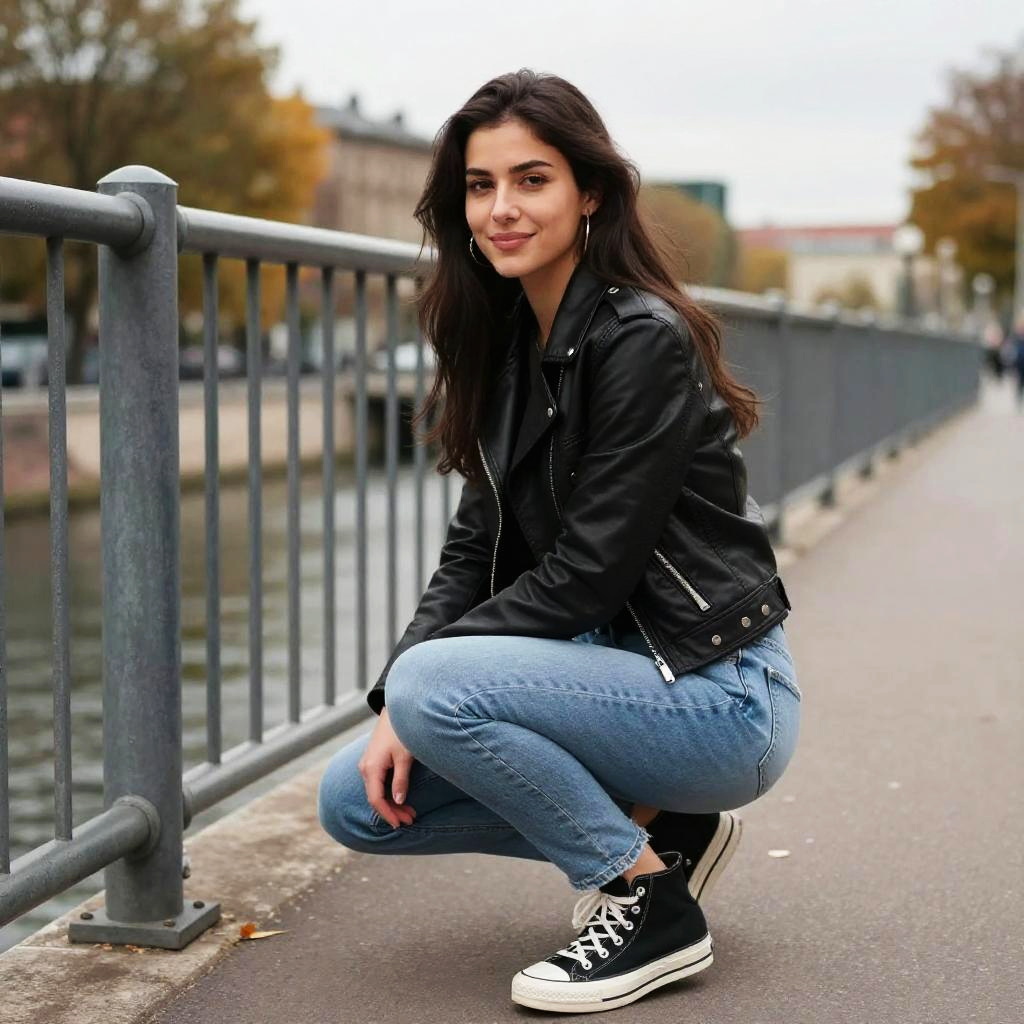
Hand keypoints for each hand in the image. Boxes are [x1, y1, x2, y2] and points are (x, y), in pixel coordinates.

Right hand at [357, 708, 418, 829]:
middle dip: (393, 811)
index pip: (376, 799)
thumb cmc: (401, 732)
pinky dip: (389, 792)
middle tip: (411, 819)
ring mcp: (368, 764)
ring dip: (393, 803)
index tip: (401, 824)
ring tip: (410, 812)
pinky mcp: (373, 760)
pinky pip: (379, 783)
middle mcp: (365, 768)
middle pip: (376, 797)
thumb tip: (398, 800)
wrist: (396, 710)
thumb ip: (401, 779)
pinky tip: (401, 797)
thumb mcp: (405, 757)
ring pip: (378, 791)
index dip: (388, 814)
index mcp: (371, 768)